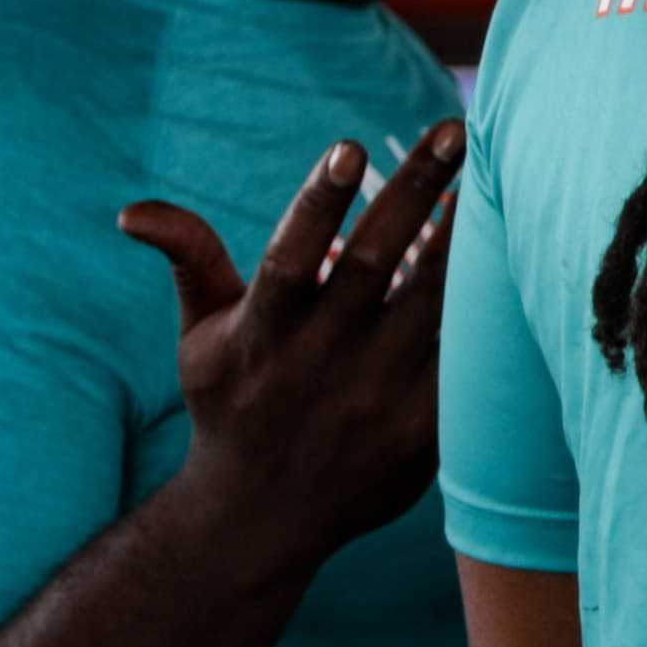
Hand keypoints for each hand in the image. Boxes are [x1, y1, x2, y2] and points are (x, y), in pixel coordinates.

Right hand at [116, 124, 462, 575]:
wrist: (263, 516)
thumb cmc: (232, 404)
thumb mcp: (199, 336)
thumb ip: (188, 260)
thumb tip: (133, 211)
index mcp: (264, 332)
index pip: (291, 256)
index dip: (318, 202)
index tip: (349, 144)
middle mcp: (322, 361)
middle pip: (378, 265)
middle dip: (416, 191)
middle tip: (455, 130)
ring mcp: (377, 395)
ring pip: (434, 305)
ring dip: (466, 243)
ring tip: (495, 182)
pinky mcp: (424, 427)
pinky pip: (465, 356)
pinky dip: (485, 310)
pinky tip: (513, 260)